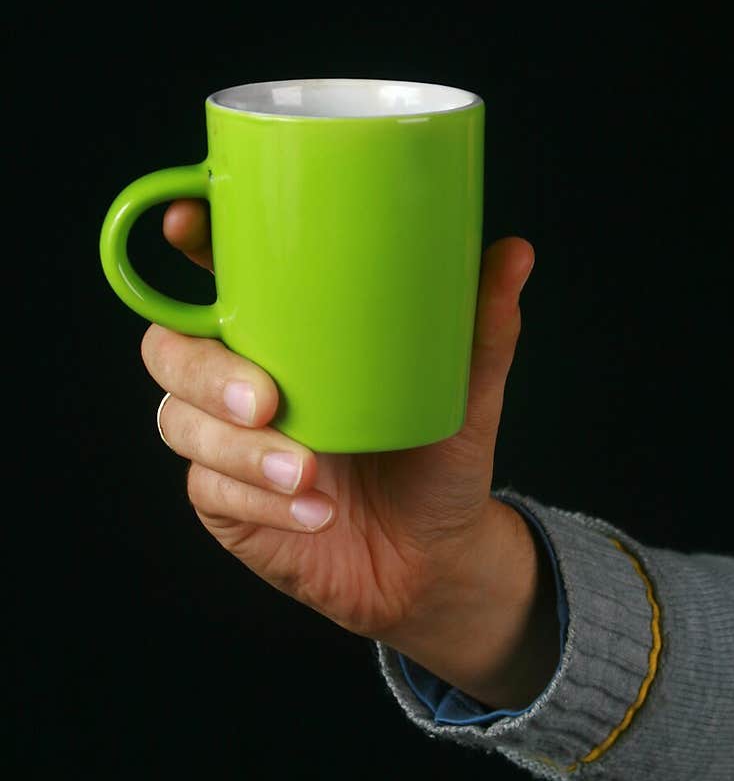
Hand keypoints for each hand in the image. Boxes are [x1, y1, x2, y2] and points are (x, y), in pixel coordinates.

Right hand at [141, 201, 558, 708]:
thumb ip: (481, 328)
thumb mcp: (464, 394)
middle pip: (170, 349)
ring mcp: (224, 439)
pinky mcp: (223, 501)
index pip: (219, 274)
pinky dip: (259, 501)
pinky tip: (313, 514)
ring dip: (239, 450)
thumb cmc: (437, 460)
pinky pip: (210, 490)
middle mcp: (240, 375)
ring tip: (306, 473)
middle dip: (206, 372)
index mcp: (285, 330)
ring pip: (180, 422)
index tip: (186, 222)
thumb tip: (515, 253)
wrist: (434, 558)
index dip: (189, 238)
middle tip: (266, 401)